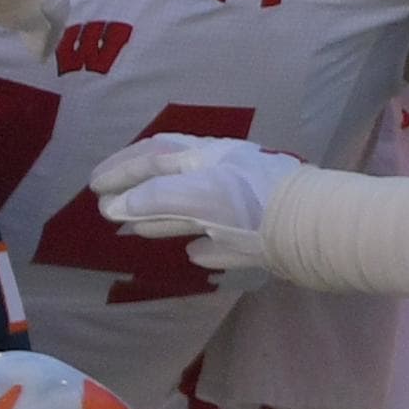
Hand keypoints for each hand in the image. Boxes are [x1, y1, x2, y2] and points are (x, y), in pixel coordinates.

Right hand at [93, 135, 300, 275]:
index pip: (153, 155)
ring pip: (193, 208)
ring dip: (161, 217)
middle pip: (170, 178)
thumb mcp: (196, 194)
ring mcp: (240, 207)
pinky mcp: (258, 238)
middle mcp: (220, 176)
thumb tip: (113, 207)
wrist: (315, 229)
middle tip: (105, 203)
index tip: (93, 186)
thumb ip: (151, 199)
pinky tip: (193, 253)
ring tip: (136, 229)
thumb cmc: (252, 204)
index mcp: (205, 158)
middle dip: (136, 189)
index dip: (120, 168)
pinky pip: (223, 238)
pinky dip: (202, 244)